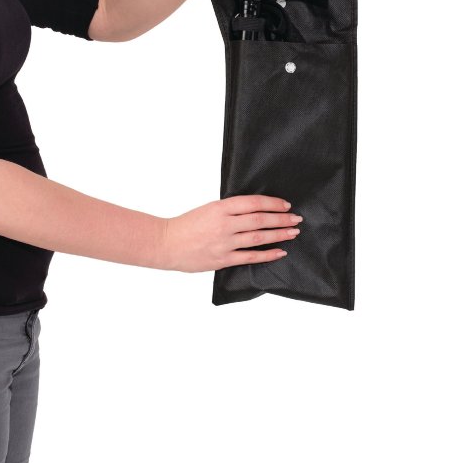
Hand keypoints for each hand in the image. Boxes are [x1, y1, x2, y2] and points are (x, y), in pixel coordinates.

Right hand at [160, 195, 302, 272]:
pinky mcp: (223, 259)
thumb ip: (230, 209)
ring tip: (293, 232)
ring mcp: (224, 243)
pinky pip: (250, 257)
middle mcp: (224, 224)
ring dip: (279, 235)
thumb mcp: (209, 208)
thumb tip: (256, 210)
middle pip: (260, 219)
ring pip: (259, 237)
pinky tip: (280, 251)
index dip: (272, 203)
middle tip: (297, 218)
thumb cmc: (186, 225)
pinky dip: (267, 254)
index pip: (253, 203)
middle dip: (282, 219)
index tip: (286, 205)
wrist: (166, 243)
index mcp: (220, 207)